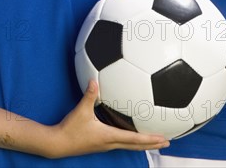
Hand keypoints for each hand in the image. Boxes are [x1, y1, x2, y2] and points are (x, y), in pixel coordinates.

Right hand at [51, 81, 169, 157]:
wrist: (58, 144)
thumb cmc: (70, 129)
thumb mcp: (81, 110)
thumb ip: (89, 95)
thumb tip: (94, 80)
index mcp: (109, 136)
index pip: (134, 139)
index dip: (150, 139)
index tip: (163, 138)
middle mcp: (110, 143)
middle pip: (136, 145)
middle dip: (152, 144)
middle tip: (167, 141)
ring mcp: (106, 145)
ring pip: (129, 145)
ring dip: (143, 143)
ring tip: (155, 139)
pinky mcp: (101, 143)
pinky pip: (121, 142)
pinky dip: (132, 140)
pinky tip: (132, 133)